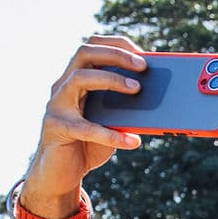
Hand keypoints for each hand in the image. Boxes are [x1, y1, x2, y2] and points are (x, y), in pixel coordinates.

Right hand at [19, 35, 147, 218]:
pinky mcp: (56, 127)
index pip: (92, 46)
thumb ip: (127, 108)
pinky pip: (86, 127)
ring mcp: (57, 105)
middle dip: (116, 55)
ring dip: (111, 80)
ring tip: (137, 90)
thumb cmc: (89, 143)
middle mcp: (63, 86)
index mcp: (76, 78)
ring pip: (79, 78)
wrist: (61, 173)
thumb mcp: (112, 122)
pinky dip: (113, 134)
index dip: (117, 45)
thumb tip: (160, 99)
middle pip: (84, 53)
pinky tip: (134, 141)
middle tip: (143, 66)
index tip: (144, 54)